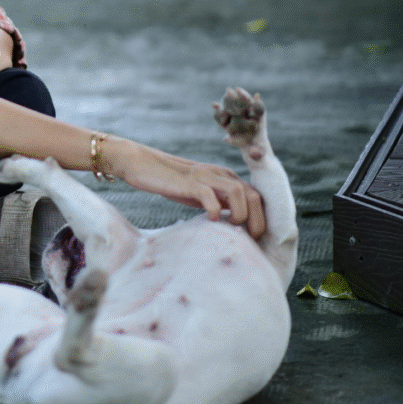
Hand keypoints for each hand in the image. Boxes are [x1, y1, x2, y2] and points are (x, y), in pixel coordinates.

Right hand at [110, 139, 266, 238]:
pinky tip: (210, 220)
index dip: (261, 218)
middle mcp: (220, 174)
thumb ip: (218, 202)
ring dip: (240, 215)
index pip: (257, 197)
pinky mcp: (189, 181)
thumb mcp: (199, 192)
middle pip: (255, 195)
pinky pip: (210, 196)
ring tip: (231, 230)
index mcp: (226, 177)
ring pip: (239, 192)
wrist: (141, 163)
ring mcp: (205, 176)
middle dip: (257, 221)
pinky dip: (215, 210)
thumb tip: (234, 226)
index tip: (254, 238)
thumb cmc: (170, 182)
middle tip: (249, 240)